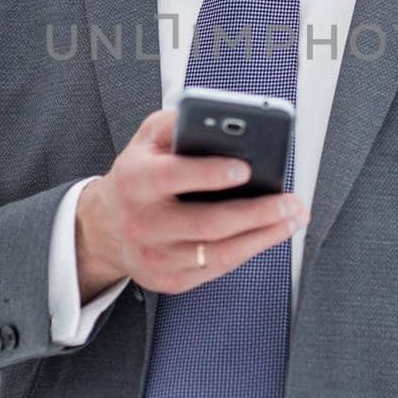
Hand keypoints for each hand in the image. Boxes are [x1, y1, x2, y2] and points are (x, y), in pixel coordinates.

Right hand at [75, 106, 309, 298]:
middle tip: (289, 201)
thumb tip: (220, 117)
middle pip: (208, 223)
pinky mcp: (170, 280)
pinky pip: (218, 268)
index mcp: (135, 181)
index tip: (246, 167)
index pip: (174, 177)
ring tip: (292, 218)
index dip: (210, 173)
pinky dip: (249, 250)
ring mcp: (156, 256)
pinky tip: (269, 234)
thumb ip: (179, 122)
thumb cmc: (138, 175)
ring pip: (220, 253)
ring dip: (264, 236)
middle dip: (257, 213)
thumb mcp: (147, 139)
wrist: (105, 228)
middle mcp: (142, 222)